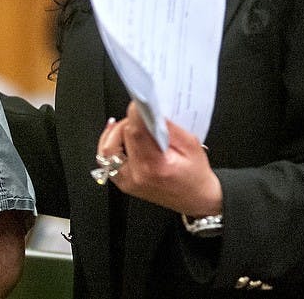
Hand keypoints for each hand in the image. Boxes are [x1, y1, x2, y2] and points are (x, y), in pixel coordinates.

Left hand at [96, 101, 222, 216]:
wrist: (196, 200)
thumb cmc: (196, 176)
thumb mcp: (191, 145)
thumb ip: (169, 127)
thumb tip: (152, 110)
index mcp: (156, 166)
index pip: (135, 132)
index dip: (134, 113)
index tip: (138, 102)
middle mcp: (137, 175)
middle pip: (120, 137)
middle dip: (129, 120)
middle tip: (140, 114)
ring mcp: (128, 181)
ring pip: (107, 149)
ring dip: (115, 131)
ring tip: (128, 124)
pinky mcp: (124, 183)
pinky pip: (107, 160)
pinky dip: (110, 144)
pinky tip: (118, 135)